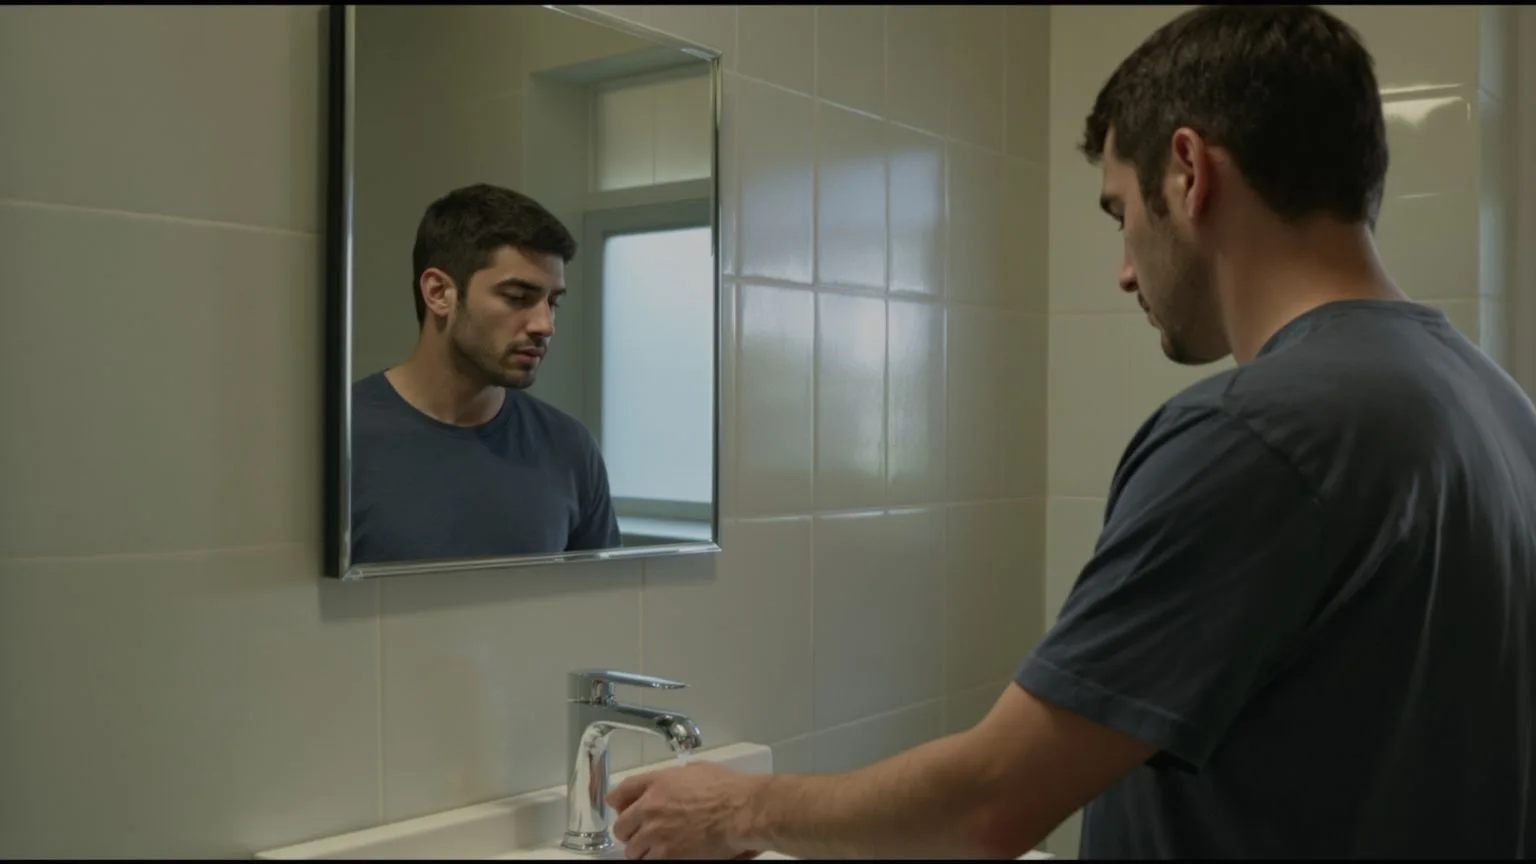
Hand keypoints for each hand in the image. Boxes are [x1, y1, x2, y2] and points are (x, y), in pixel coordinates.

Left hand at [606, 762, 762, 859]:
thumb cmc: (727, 789)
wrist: (740, 811)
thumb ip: (677, 776)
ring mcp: (656, 833)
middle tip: (638, 834)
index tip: (618, 807)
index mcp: (657, 782)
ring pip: (632, 849)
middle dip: (628, 831)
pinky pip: (647, 862)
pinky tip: (664, 856)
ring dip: (641, 849)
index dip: (617, 802)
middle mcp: (650, 807)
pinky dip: (653, 860)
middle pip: (621, 825)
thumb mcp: (698, 770)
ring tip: (653, 849)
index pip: (621, 792)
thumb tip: (675, 780)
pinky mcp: (667, 854)